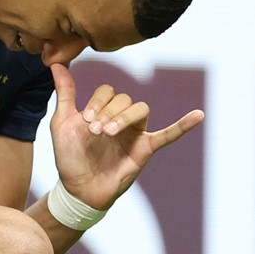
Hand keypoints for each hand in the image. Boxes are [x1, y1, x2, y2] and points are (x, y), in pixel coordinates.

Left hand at [47, 63, 202, 211]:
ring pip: (141, 109)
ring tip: (108, 133)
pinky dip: (183, 125)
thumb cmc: (70, 157)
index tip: (85, 121)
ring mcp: (134, 133)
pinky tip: (199, 115)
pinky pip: (168, 135)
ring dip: (124, 117)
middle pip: (125, 99)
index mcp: (103, 110)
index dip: (97, 102)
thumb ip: (65, 93)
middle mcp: (120, 119)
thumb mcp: (63, 123)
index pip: (108, 92)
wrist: (78, 189)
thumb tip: (55, 64)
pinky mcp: (145, 149)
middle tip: (95, 131)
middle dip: (109, 112)